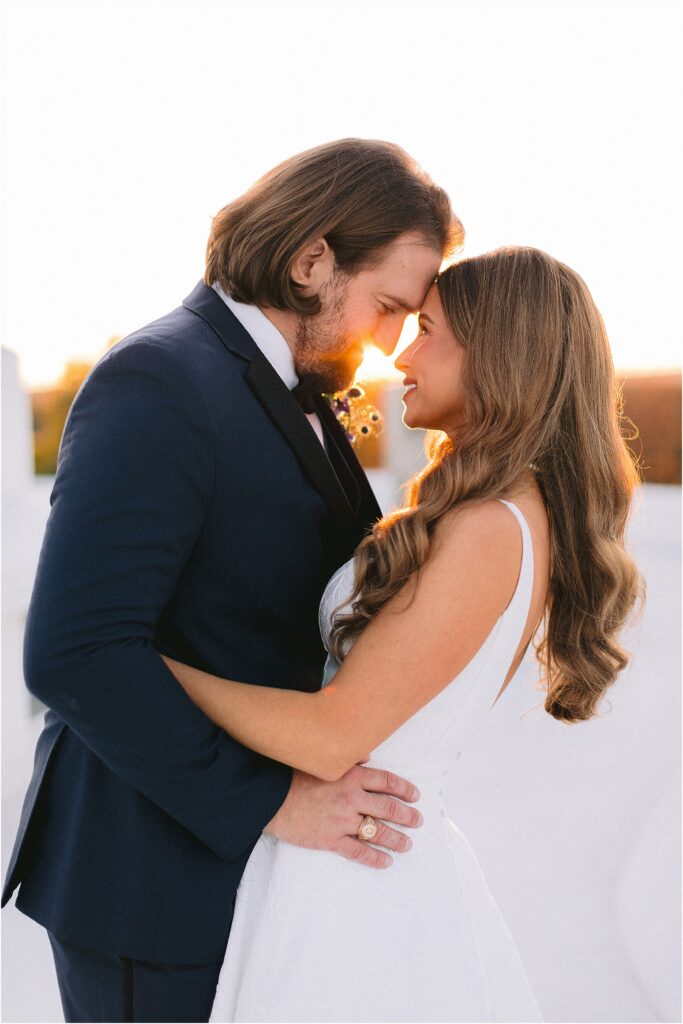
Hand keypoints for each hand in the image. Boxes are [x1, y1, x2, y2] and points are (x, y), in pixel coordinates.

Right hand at [264, 763, 422, 868]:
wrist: (270, 798)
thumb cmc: (294, 776)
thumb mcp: (322, 760)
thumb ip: (348, 759)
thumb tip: (368, 757)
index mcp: (351, 776)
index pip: (387, 782)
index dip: (405, 789)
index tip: (415, 796)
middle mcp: (351, 798)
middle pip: (388, 808)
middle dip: (407, 816)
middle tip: (417, 821)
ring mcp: (342, 821)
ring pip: (378, 831)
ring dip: (396, 839)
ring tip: (407, 844)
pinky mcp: (330, 840)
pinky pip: (358, 851)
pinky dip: (374, 858)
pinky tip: (386, 861)